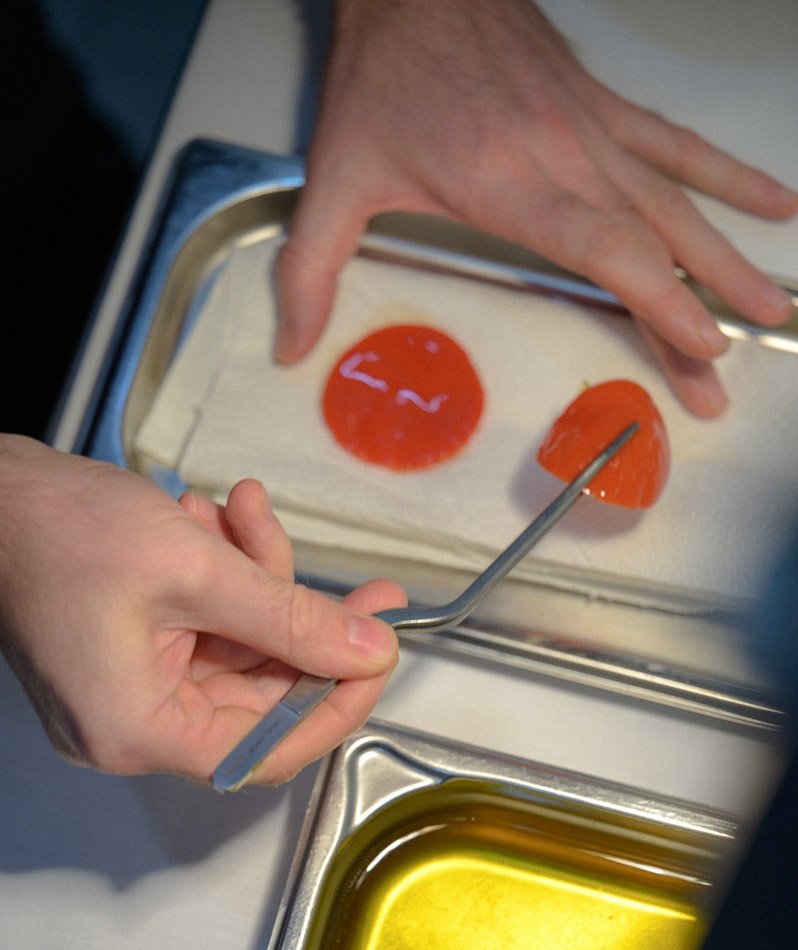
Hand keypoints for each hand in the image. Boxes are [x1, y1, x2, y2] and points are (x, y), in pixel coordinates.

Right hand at [0, 437, 403, 784]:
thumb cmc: (56, 530)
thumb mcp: (197, 569)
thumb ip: (292, 617)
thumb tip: (367, 650)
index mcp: (140, 729)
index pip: (268, 747)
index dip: (336, 703)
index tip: (379, 657)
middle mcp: (134, 722)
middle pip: (261, 689)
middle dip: (305, 622)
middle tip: (366, 590)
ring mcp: (131, 686)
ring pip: (239, 645)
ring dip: (257, 578)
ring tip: (241, 514)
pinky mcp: (131, 650)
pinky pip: (207, 624)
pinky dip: (225, 574)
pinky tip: (216, 520)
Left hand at [276, 0, 796, 416]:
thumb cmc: (384, 74)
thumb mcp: (336, 176)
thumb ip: (312, 270)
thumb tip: (291, 349)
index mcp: (514, 184)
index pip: (609, 252)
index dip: (660, 304)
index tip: (698, 351)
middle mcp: (569, 157)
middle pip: (654, 243)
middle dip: (698, 315)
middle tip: (727, 375)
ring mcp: (594, 129)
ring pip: (681, 200)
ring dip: (730, 256)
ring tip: (775, 303)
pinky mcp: (602, 107)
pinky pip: (679, 145)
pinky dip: (730, 175)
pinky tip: (773, 200)